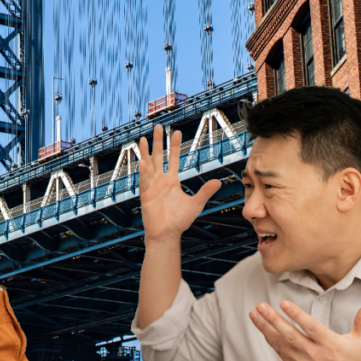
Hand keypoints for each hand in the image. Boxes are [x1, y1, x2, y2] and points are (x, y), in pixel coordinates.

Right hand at [138, 125, 220, 245]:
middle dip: (158, 142)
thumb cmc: (180, 221)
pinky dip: (143, 172)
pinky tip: (142, 162)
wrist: (167, 234)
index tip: (176, 132)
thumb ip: (205, 191)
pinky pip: (144, 181)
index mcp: (171, 181)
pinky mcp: (146, 195)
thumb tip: (218, 181)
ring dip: (145, 152)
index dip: (174, 146)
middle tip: (158, 126)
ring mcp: (152, 186)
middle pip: (158, 157)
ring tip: (143, 138)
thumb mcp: (196, 204)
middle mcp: (160, 180)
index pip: (173, 159)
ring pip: (148, 165)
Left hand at [249, 300, 360, 360]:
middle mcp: (316, 355)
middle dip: (273, 320)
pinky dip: (271, 341)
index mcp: (332, 345)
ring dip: (266, 328)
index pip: (311, 328)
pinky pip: (281, 353)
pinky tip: (263, 329)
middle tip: (260, 306)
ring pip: (281, 344)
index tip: (284, 304)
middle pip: (290, 335)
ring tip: (254, 314)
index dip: (297, 316)